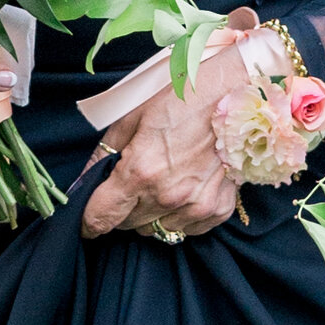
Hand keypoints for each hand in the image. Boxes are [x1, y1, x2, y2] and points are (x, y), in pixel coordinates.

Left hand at [82, 34, 260, 243]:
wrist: (239, 94)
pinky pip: (187, 229)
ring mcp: (196, 206)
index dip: (87, 221)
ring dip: (151, 214)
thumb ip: (104, 153)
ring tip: (161, 183)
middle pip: (127, 225)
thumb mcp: (133, 116)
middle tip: (130, 185)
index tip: (85, 221)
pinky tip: (184, 189)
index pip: (100, 217)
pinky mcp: (219, 209)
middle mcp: (167, 196)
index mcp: (140, 171)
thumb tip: (85, 181)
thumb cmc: (184, 97)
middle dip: (122, 210)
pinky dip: (179, 216)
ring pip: (156, 230)